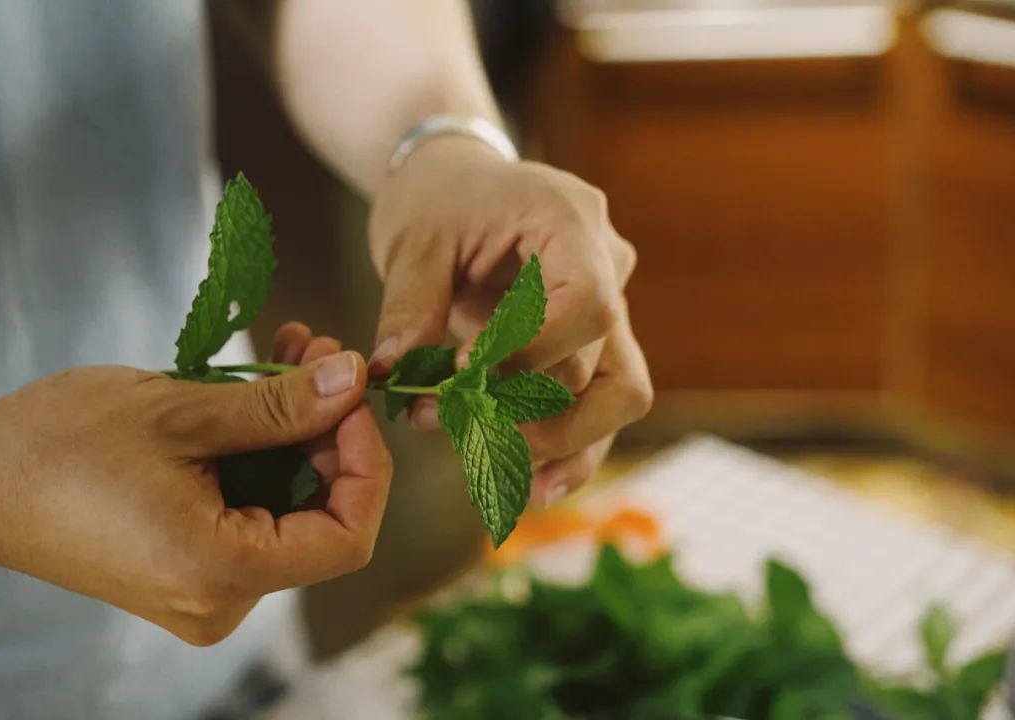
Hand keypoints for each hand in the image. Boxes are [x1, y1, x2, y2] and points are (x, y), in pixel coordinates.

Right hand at [0, 336, 390, 645]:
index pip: (349, 537)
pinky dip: (263, 452)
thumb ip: (281, 405)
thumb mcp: (184, 413)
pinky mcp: (187, 568)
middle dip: (331, 430)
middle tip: (322, 355)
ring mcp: (203, 589)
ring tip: (293, 356)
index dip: (368, 462)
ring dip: (298, 430)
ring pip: (288, 507)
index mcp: (222, 574)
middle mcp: (220, 599)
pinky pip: (250, 511)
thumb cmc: (59, 446)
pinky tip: (259, 391)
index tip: (354, 396)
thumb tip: (353, 380)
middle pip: (321, 518)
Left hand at [368, 137, 651, 502]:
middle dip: (522, 407)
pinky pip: (602, 405)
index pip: (585, 303)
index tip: (462, 376)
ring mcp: (613, 306)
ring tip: (504, 476)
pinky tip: (535, 488)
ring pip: (619, 394)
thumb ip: (409, 308)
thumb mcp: (414, 241)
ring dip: (561, 442)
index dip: (529, 352)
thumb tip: (395, 374)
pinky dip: (571, 449)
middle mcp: (610, 264)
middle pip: (598, 359)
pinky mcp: (597, 345)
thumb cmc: (440, 200)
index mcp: (571, 220)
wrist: (460, 186)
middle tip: (448, 423)